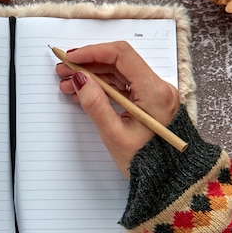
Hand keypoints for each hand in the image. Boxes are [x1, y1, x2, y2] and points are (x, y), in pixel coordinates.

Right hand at [56, 41, 180, 176]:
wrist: (167, 180)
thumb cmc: (146, 163)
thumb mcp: (115, 136)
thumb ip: (95, 105)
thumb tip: (80, 79)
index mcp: (155, 92)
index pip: (122, 56)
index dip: (93, 52)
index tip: (72, 57)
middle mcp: (159, 87)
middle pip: (119, 62)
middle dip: (89, 64)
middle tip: (64, 70)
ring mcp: (155, 93)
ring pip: (119, 72)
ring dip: (93, 75)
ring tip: (68, 83)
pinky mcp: (149, 100)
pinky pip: (123, 85)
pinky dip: (102, 86)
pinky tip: (84, 92)